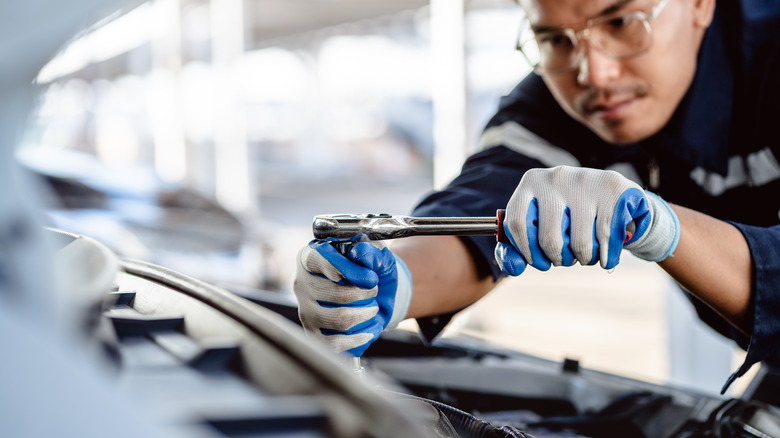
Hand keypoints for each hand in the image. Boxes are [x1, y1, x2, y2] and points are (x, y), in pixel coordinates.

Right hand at [294, 236, 411, 355]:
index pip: (322, 260)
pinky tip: (369, 331)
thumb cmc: (371, 270)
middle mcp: (303, 283)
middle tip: (375, 291)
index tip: (371, 278)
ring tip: (373, 309)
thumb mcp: (376, 254)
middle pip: (336, 293)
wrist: (377, 294)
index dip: (349, 270)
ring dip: (365, 315)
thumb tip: (358, 254)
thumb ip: (370, 251)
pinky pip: (333, 343)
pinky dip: (357, 339)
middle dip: (365, 294)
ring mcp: (305, 310)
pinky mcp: (312, 333)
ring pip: (339, 319)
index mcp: (312, 257)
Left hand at [495, 166, 678, 274]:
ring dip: (584, 259)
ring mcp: (586, 181)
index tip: (538, 261)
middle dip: (558, 259)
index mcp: (531, 181)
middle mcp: (556, 176)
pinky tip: (606, 251)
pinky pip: (607, 240)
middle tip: (565, 258)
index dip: (526, 251)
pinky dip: (606, 256)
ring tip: (586, 253)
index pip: (516, 223)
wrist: (616, 197)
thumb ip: (515, 251)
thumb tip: (514, 268)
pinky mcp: (614, 190)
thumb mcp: (538, 227)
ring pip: (580, 244)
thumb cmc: (568, 217)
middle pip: (549, 239)